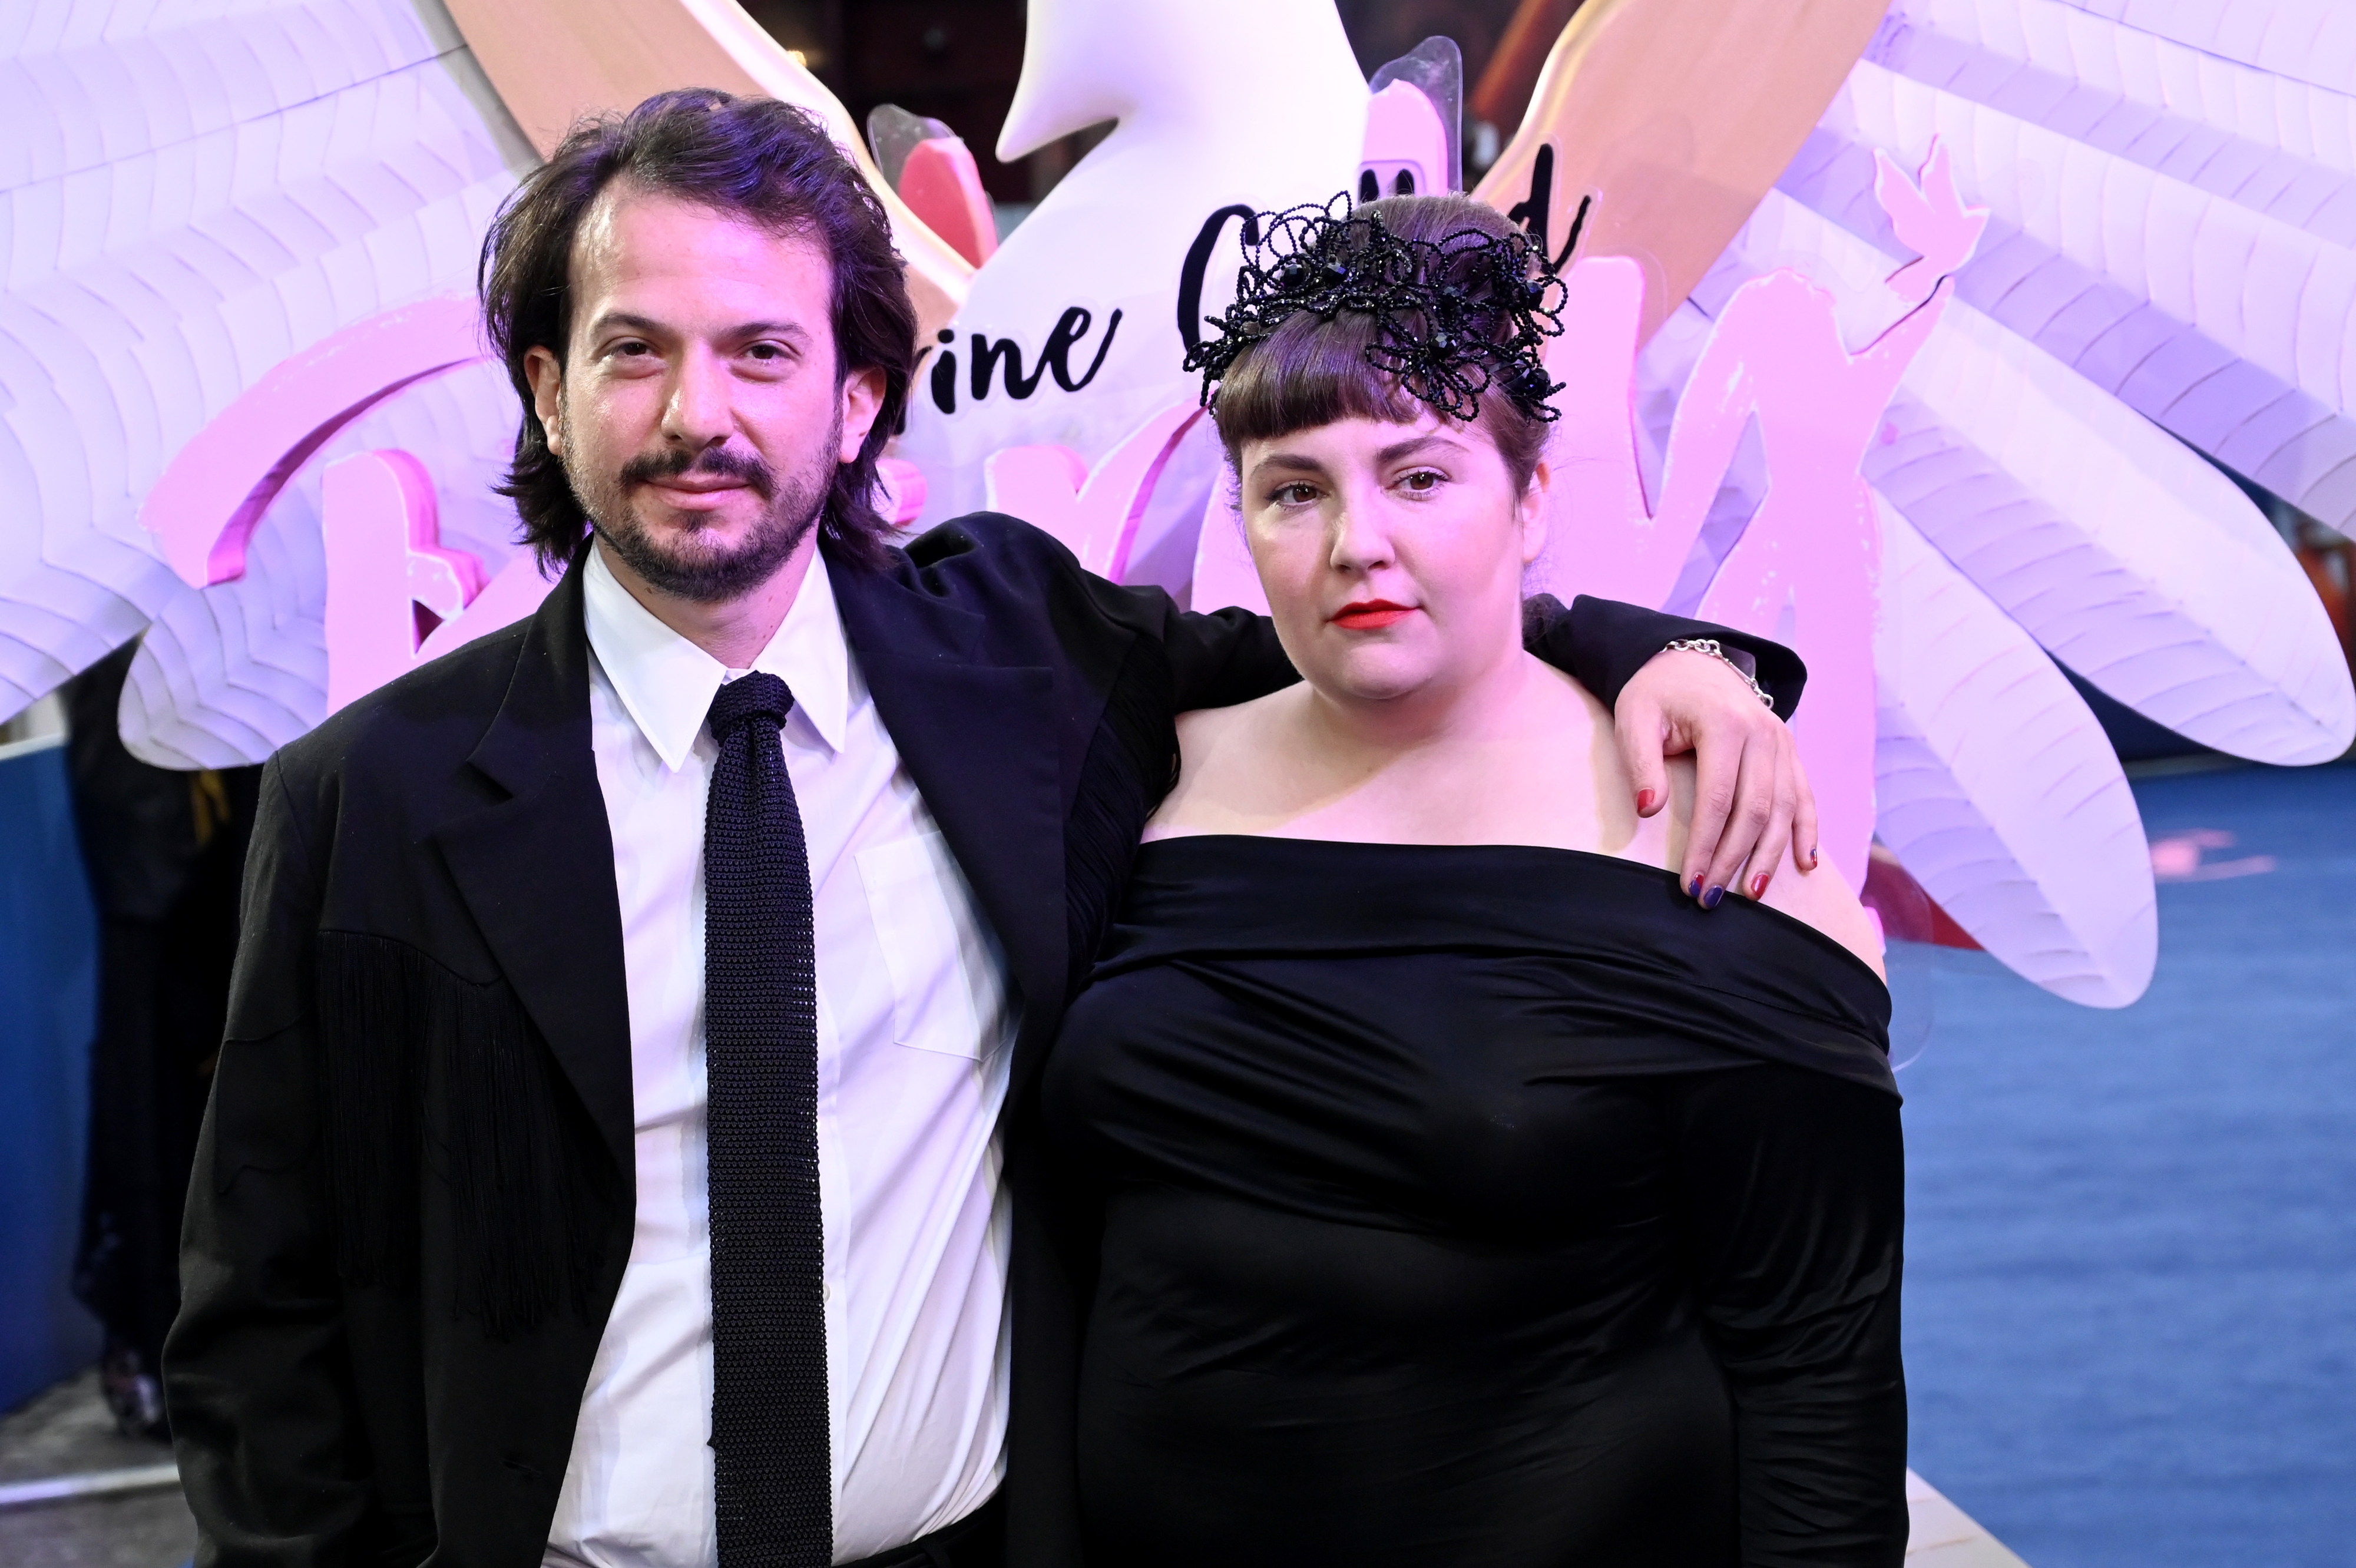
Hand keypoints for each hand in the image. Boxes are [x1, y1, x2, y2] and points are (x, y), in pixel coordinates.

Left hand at [1614, 647, 1818, 905]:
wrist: (1691, 663)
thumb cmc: (1656, 695)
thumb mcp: (1635, 718)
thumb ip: (1641, 763)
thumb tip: (1650, 811)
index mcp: (1725, 724)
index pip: (1718, 798)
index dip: (1706, 845)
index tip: (1690, 882)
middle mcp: (1763, 733)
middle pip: (1755, 809)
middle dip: (1734, 859)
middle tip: (1710, 899)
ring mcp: (1782, 742)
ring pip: (1784, 808)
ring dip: (1770, 854)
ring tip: (1751, 893)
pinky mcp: (1790, 751)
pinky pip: (1804, 795)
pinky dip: (1807, 830)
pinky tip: (1804, 863)